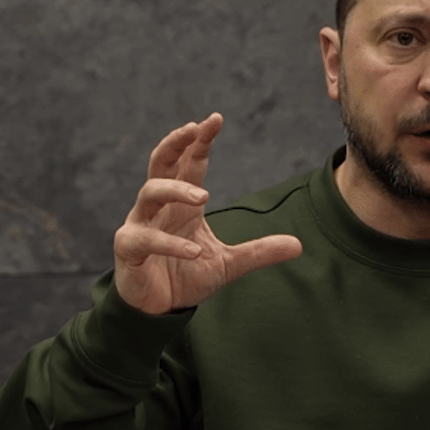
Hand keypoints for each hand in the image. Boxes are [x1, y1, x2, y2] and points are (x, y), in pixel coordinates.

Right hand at [114, 113, 303, 314]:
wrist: (159, 309)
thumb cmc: (186, 276)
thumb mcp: (229, 263)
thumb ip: (259, 251)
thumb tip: (299, 245)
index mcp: (182, 204)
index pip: (190, 163)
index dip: (200, 140)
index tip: (215, 119)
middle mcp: (158, 207)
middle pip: (160, 163)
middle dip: (175, 142)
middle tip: (194, 129)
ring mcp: (140, 225)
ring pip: (150, 192)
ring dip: (176, 190)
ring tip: (203, 196)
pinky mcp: (130, 249)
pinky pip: (146, 238)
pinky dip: (170, 243)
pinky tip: (194, 250)